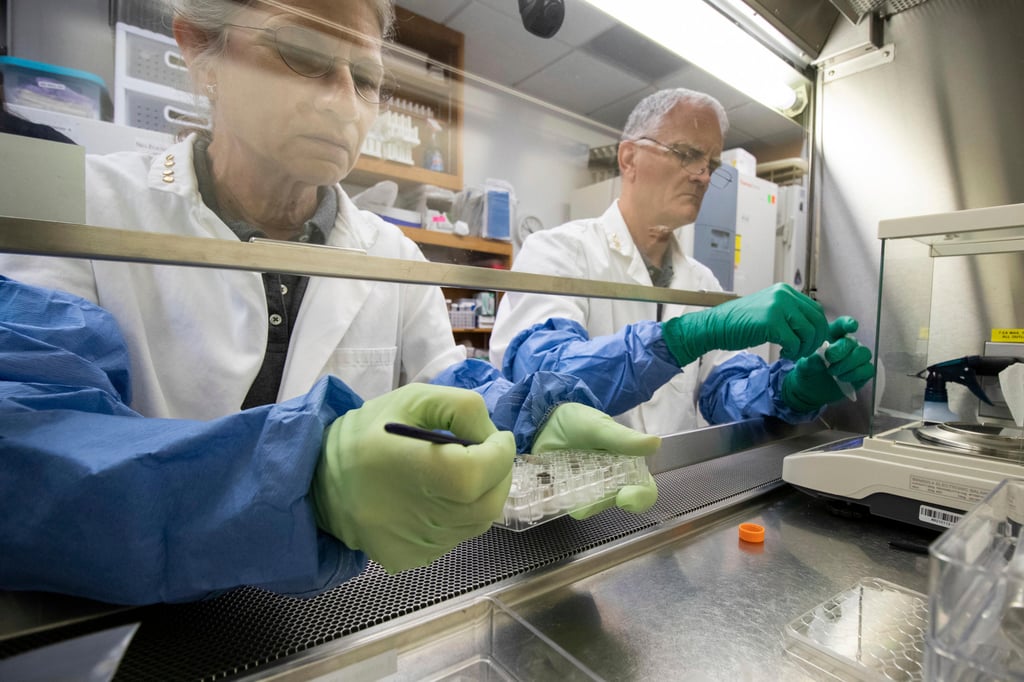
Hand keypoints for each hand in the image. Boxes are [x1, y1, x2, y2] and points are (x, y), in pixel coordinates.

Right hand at [311, 383, 514, 573]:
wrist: (316, 479)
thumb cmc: (365, 434)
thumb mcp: (412, 400)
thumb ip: (461, 409)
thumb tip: (493, 436)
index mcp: (419, 472)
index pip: (482, 471)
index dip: (500, 452)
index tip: (497, 438)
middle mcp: (421, 517)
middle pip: (488, 502)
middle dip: (498, 474)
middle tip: (487, 454)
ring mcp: (417, 545)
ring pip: (477, 523)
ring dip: (481, 496)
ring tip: (459, 473)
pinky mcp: (410, 559)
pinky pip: (454, 538)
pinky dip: (458, 517)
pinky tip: (435, 498)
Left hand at [531, 402, 660, 519]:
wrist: (543, 419)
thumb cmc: (577, 422)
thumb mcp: (599, 427)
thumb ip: (624, 438)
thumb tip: (655, 443)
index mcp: (626, 466)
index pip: (644, 491)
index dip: (639, 499)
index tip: (624, 496)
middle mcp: (610, 482)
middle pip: (613, 502)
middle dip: (600, 498)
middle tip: (582, 482)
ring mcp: (587, 490)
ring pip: (589, 507)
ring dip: (577, 498)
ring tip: (561, 477)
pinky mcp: (565, 494)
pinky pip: (566, 506)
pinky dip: (559, 498)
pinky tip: (550, 484)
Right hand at [660, 283, 827, 365]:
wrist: (717, 326)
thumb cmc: (739, 322)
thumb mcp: (769, 310)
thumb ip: (789, 314)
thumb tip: (812, 329)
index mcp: (785, 291)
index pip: (816, 310)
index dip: (818, 330)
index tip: (811, 342)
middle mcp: (784, 295)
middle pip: (816, 321)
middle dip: (814, 341)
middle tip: (803, 352)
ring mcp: (778, 307)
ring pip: (808, 332)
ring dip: (803, 348)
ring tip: (791, 353)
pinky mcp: (771, 322)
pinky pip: (794, 342)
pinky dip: (791, 352)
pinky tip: (782, 353)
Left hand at [781, 316, 875, 412]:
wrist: (810, 390)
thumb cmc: (808, 372)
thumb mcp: (804, 366)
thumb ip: (810, 361)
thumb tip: (819, 358)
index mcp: (831, 336)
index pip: (842, 325)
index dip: (848, 323)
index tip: (852, 326)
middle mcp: (847, 345)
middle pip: (852, 341)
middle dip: (841, 350)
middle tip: (829, 359)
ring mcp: (856, 358)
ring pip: (864, 354)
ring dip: (848, 363)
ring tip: (832, 372)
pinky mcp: (862, 372)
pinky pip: (868, 369)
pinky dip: (856, 374)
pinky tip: (842, 378)